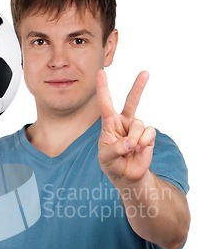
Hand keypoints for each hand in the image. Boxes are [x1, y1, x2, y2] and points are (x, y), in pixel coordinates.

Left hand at [97, 69, 155, 186]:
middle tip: (145, 72)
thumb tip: (131, 142)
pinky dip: (144, 143)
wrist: (127, 176)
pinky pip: (149, 133)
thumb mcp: (106, 157)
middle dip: (139, 87)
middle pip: (132, 101)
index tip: (100, 72)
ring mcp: (136, 128)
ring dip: (134, 139)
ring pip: (138, 124)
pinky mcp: (148, 135)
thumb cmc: (112, 164)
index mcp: (109, 124)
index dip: (103, 88)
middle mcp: (124, 122)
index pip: (105, 104)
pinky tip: (139, 150)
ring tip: (131, 150)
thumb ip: (116, 149)